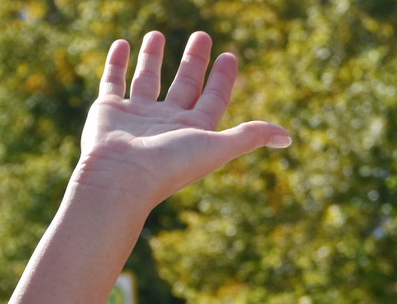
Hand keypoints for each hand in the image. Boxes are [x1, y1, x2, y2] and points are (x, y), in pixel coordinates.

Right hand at [74, 31, 288, 209]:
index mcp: (194, 130)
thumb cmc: (171, 164)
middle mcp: (167, 122)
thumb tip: (287, 136)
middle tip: (203, 36)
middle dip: (194, 61)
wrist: (121, 177)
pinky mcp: (108, 109)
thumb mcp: (217, 147)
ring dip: (153, 58)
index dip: (224, 79)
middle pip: (185, 85)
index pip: (214, 99)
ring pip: (147, 80)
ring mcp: (137, 115)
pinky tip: (122, 44)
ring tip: (157, 33)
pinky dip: (116, 62)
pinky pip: (113, 80)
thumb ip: (249, 136)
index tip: (230, 56)